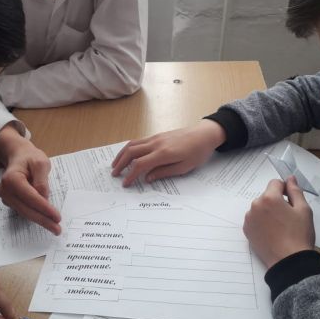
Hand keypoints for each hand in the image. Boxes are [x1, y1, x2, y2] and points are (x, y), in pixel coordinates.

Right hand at [0, 124, 60, 234]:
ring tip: (54, 227)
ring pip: (25, 212)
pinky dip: (35, 215)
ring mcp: (5, 197)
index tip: (57, 217)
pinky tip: (46, 219)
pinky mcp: (10, 201)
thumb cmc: (30, 158)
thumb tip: (44, 198)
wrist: (19, 156)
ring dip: (40, 220)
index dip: (44, 209)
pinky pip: (24, 210)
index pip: (31, 198)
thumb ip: (42, 181)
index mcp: (11, 179)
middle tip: (57, 229)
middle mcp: (5, 190)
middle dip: (43, 220)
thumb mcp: (41, 163)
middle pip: (26, 209)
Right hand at [111, 120, 225, 186]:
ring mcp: (155, 138)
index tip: (125, 184)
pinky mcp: (157, 135)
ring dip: (122, 155)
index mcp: (163, 153)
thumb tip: (147, 178)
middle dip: (121, 164)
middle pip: (131, 152)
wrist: (204, 134)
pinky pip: (138, 141)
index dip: (130, 175)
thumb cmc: (197, 152)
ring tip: (116, 164)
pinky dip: (129, 148)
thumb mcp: (184, 167)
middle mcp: (156, 144)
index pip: (140, 165)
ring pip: (132, 144)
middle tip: (115, 174)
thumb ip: (164, 172)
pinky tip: (127, 155)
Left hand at [243, 176, 314, 268]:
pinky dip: (262, 222)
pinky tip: (272, 232)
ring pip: (260, 207)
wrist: (289, 260)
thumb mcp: (303, 210)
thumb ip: (295, 191)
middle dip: (276, 202)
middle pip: (267, 196)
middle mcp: (255, 205)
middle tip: (288, 217)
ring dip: (268, 212)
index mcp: (269, 198)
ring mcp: (249, 218)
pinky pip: (255, 219)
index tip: (291, 201)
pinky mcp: (247, 230)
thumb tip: (290, 178)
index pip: (275, 183)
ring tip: (280, 227)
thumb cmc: (299, 235)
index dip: (285, 190)